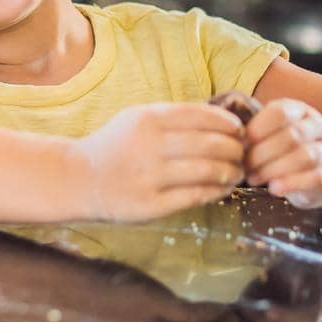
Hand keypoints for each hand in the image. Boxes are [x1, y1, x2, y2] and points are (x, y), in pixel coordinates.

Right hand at [74, 103, 245, 221]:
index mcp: (148, 119)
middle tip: (242, 154)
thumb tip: (224, 120)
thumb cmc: (115, 146)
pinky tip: (221, 189)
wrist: (79, 179)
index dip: (230, 125)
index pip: (204, 117)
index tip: (240, 132)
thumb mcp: (136, 119)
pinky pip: (196, 196)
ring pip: (209, 171)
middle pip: (212, 144)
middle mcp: (149, 145)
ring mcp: (150, 177)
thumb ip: (173, 117)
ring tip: (236, 173)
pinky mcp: (151, 205)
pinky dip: (216, 192)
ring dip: (231, 172)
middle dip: (236, 150)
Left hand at [244, 99, 321, 207]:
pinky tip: (274, 188)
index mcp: (300, 112)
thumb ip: (254, 132)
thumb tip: (229, 141)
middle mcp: (318, 129)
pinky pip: (318, 178)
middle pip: (292, 136)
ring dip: (273, 169)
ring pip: (306, 156)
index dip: (257, 128)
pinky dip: (293, 184)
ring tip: (253, 179)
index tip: (240, 144)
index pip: (280, 112)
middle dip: (261, 153)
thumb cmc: (283, 150)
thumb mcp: (271, 134)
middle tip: (243, 166)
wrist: (319, 170)